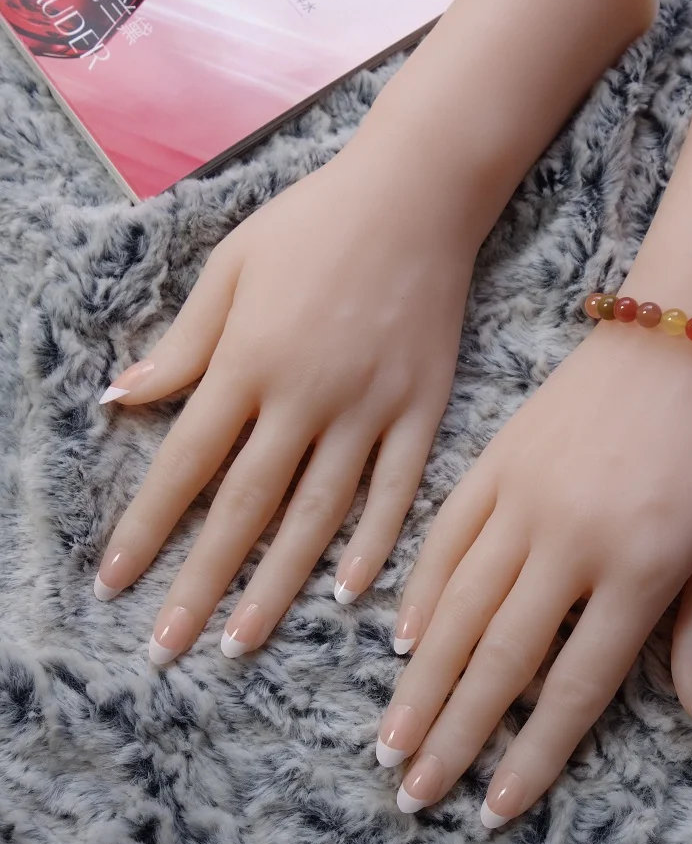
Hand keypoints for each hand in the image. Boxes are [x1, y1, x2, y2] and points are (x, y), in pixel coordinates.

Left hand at [94, 153, 475, 663]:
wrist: (415, 197)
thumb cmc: (314, 223)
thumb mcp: (232, 265)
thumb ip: (184, 339)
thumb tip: (124, 397)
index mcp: (250, 358)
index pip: (186, 462)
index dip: (146, 527)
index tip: (116, 585)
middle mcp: (306, 394)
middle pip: (246, 504)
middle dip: (203, 579)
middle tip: (170, 646)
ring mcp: (371, 406)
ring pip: (319, 512)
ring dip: (278, 582)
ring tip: (243, 640)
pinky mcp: (423, 408)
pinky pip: (398, 488)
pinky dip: (373, 542)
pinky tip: (348, 592)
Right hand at [376, 319, 691, 823]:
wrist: (690, 332)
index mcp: (639, 567)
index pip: (574, 685)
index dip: (533, 756)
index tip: (494, 807)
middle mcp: (569, 540)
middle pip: (499, 656)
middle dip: (453, 732)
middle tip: (410, 789)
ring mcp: (523, 495)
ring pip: (458, 602)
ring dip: (422, 677)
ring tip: (390, 736)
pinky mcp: (498, 458)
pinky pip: (447, 534)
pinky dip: (420, 588)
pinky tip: (401, 632)